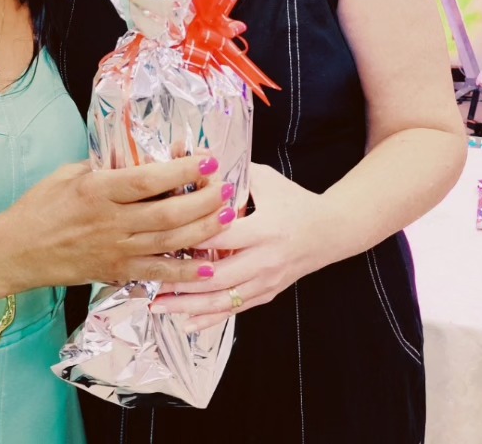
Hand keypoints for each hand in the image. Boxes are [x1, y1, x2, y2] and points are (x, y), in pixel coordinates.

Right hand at [0, 155, 233, 293]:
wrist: (16, 252)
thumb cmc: (39, 206)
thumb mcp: (69, 174)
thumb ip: (105, 166)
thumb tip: (140, 155)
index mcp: (98, 190)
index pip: (148, 180)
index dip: (181, 170)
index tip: (207, 158)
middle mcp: (110, 222)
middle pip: (168, 214)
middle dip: (203, 201)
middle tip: (227, 187)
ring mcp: (115, 251)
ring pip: (169, 243)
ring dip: (203, 231)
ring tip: (228, 217)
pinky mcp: (116, 273)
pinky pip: (157, 274)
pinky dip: (185, 272)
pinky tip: (208, 266)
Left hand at [149, 163, 325, 328]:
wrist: (330, 231)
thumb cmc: (294, 201)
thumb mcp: (267, 180)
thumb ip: (233, 173)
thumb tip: (197, 158)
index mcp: (266, 228)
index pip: (223, 236)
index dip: (194, 238)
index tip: (164, 239)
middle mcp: (265, 259)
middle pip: (218, 276)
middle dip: (182, 282)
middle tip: (150, 282)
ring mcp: (267, 281)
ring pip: (223, 300)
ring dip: (189, 305)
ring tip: (159, 306)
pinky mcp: (267, 294)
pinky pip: (235, 310)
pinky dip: (209, 318)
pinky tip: (187, 323)